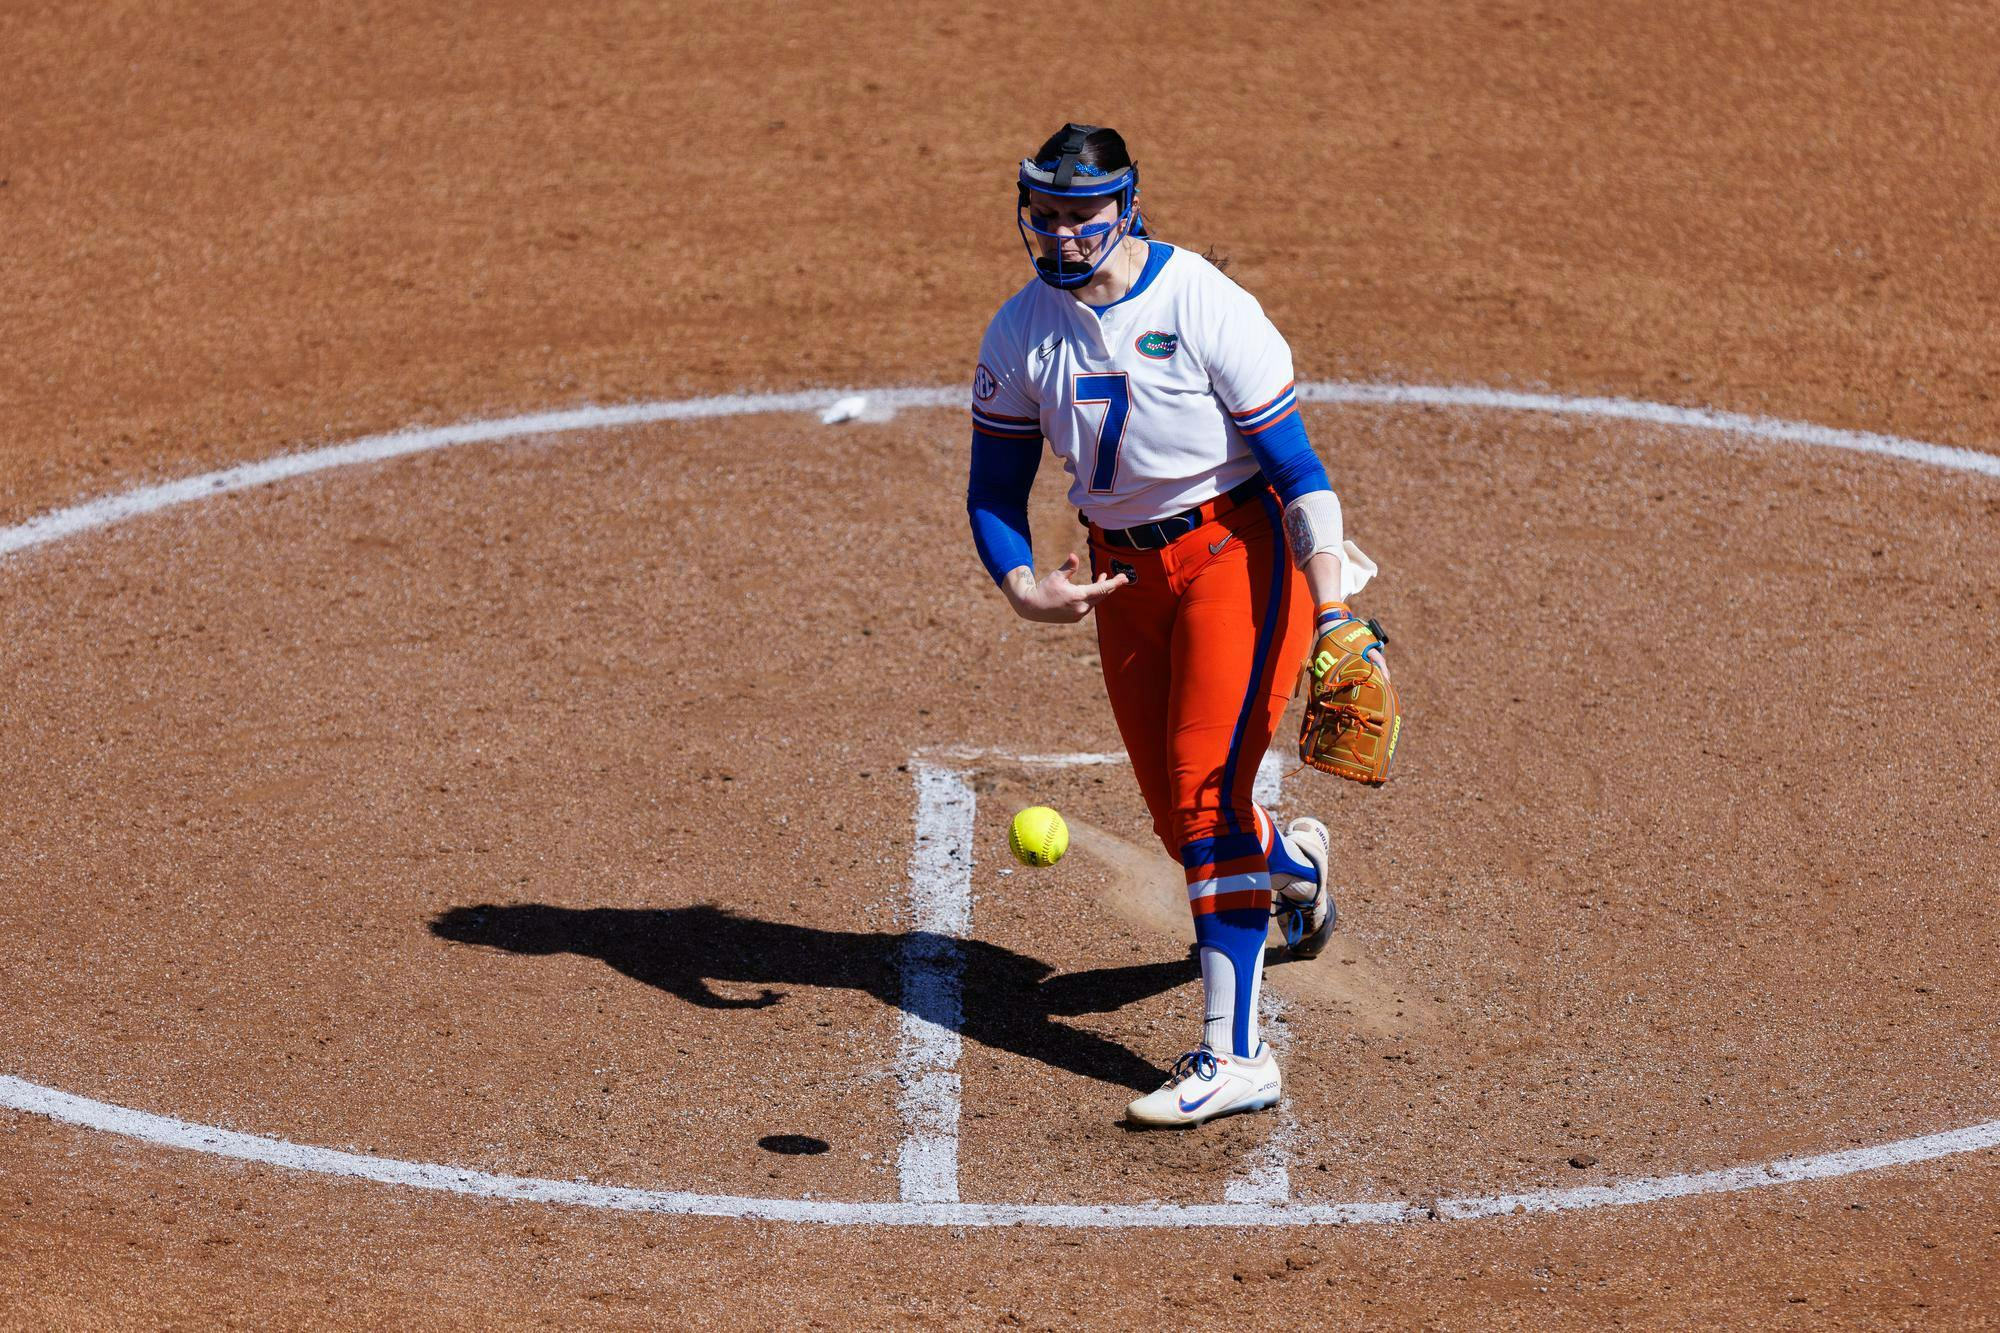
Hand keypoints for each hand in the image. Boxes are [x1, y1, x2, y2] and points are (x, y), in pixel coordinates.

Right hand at [1005, 553, 1127, 622]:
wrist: (1032, 607)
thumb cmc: (1044, 589)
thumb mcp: (1056, 576)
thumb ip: (1069, 567)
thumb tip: (1074, 555)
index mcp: (1078, 596)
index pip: (1101, 589)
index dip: (1114, 583)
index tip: (1124, 578)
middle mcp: (1081, 608)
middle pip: (1101, 595)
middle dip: (1111, 585)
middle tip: (1122, 578)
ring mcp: (1078, 614)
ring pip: (1095, 600)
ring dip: (1100, 590)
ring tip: (1102, 578)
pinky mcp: (1075, 617)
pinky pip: (1088, 606)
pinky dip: (1092, 597)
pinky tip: (1091, 590)